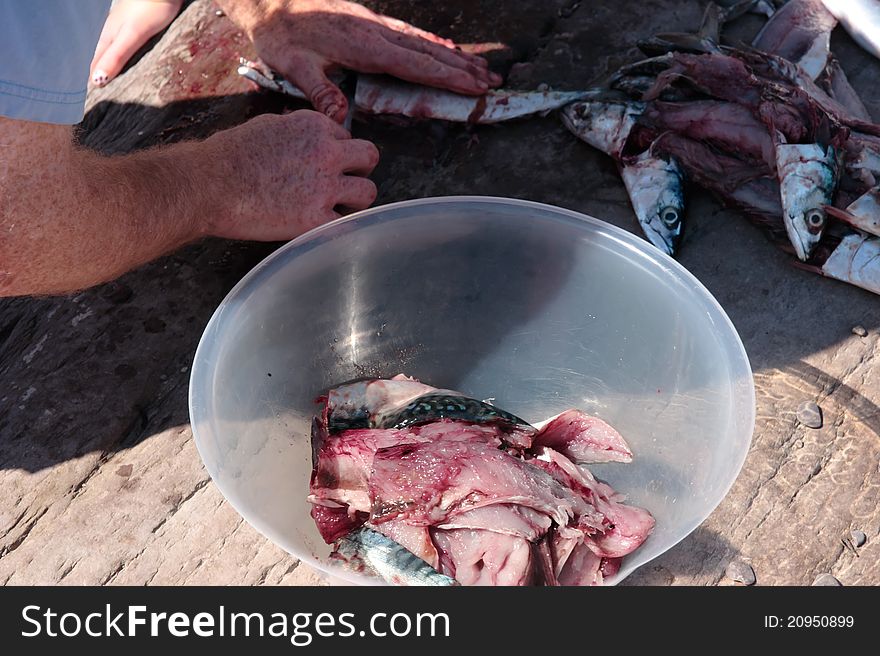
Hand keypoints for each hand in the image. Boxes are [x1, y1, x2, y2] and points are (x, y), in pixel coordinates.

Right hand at [90, 0, 183, 85]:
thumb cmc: (149, 8)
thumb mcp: (132, 36)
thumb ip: (115, 57)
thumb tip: (97, 81)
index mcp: (109, 38)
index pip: (96, 64)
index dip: (94, 81)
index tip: (92, 99)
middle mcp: (114, 32)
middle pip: (103, 57)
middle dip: (100, 74)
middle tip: (100, 93)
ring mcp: (125, 26)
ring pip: (114, 49)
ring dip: (112, 64)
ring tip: (112, 78)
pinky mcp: (138, 23)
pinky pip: (128, 43)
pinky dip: (126, 55)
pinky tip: (131, 56)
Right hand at [204, 110, 378, 240]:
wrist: (208, 184)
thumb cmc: (228, 156)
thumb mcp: (267, 126)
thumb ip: (295, 130)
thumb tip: (304, 135)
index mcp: (314, 126)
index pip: (346, 138)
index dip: (337, 154)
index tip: (324, 167)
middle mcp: (326, 152)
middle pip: (369, 158)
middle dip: (358, 171)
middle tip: (343, 185)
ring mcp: (324, 186)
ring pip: (367, 192)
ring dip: (355, 200)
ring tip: (336, 208)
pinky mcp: (316, 218)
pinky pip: (348, 224)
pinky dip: (338, 228)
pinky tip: (325, 229)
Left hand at [219, 0, 500, 121]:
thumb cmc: (281, 35)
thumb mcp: (293, 66)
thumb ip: (319, 91)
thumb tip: (339, 118)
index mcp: (363, 46)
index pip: (414, 65)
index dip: (446, 77)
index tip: (473, 85)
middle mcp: (376, 34)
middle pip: (428, 53)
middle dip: (462, 69)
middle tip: (492, 82)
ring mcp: (376, 26)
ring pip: (423, 42)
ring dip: (454, 57)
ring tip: (481, 69)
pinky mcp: (370, 23)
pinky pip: (410, 34)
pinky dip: (433, 44)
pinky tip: (445, 51)